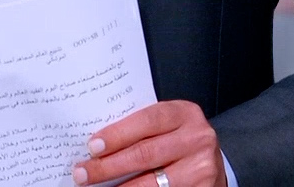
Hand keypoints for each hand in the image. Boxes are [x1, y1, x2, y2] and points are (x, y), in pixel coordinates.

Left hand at [71, 100, 226, 186]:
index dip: (117, 134)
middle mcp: (197, 139)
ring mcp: (202, 168)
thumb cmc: (180, 143)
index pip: (147, 120)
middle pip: (145, 154)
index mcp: (185, 114)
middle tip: (82, 173)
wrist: (211, 166)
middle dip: (108, 166)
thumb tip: (96, 145)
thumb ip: (142, 129)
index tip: (92, 147)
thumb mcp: (168, 127)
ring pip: (151, 183)